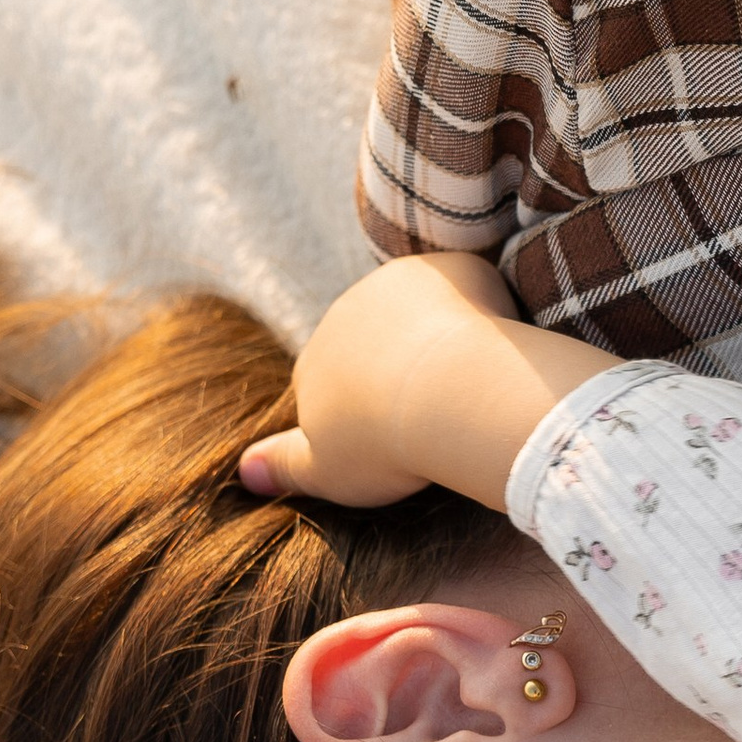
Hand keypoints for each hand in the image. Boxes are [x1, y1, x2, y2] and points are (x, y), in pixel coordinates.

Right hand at [239, 252, 538, 510]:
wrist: (445, 397)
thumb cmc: (385, 445)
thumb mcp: (324, 471)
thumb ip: (284, 466)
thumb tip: (245, 471)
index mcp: (314, 363)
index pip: (333, 382)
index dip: (368, 410)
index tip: (397, 438)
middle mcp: (345, 315)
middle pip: (374, 342)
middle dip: (399, 371)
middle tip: (438, 414)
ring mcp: (397, 287)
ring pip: (419, 313)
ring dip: (438, 339)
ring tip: (470, 384)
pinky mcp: (448, 269)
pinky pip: (465, 289)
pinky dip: (481, 315)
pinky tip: (496, 351)